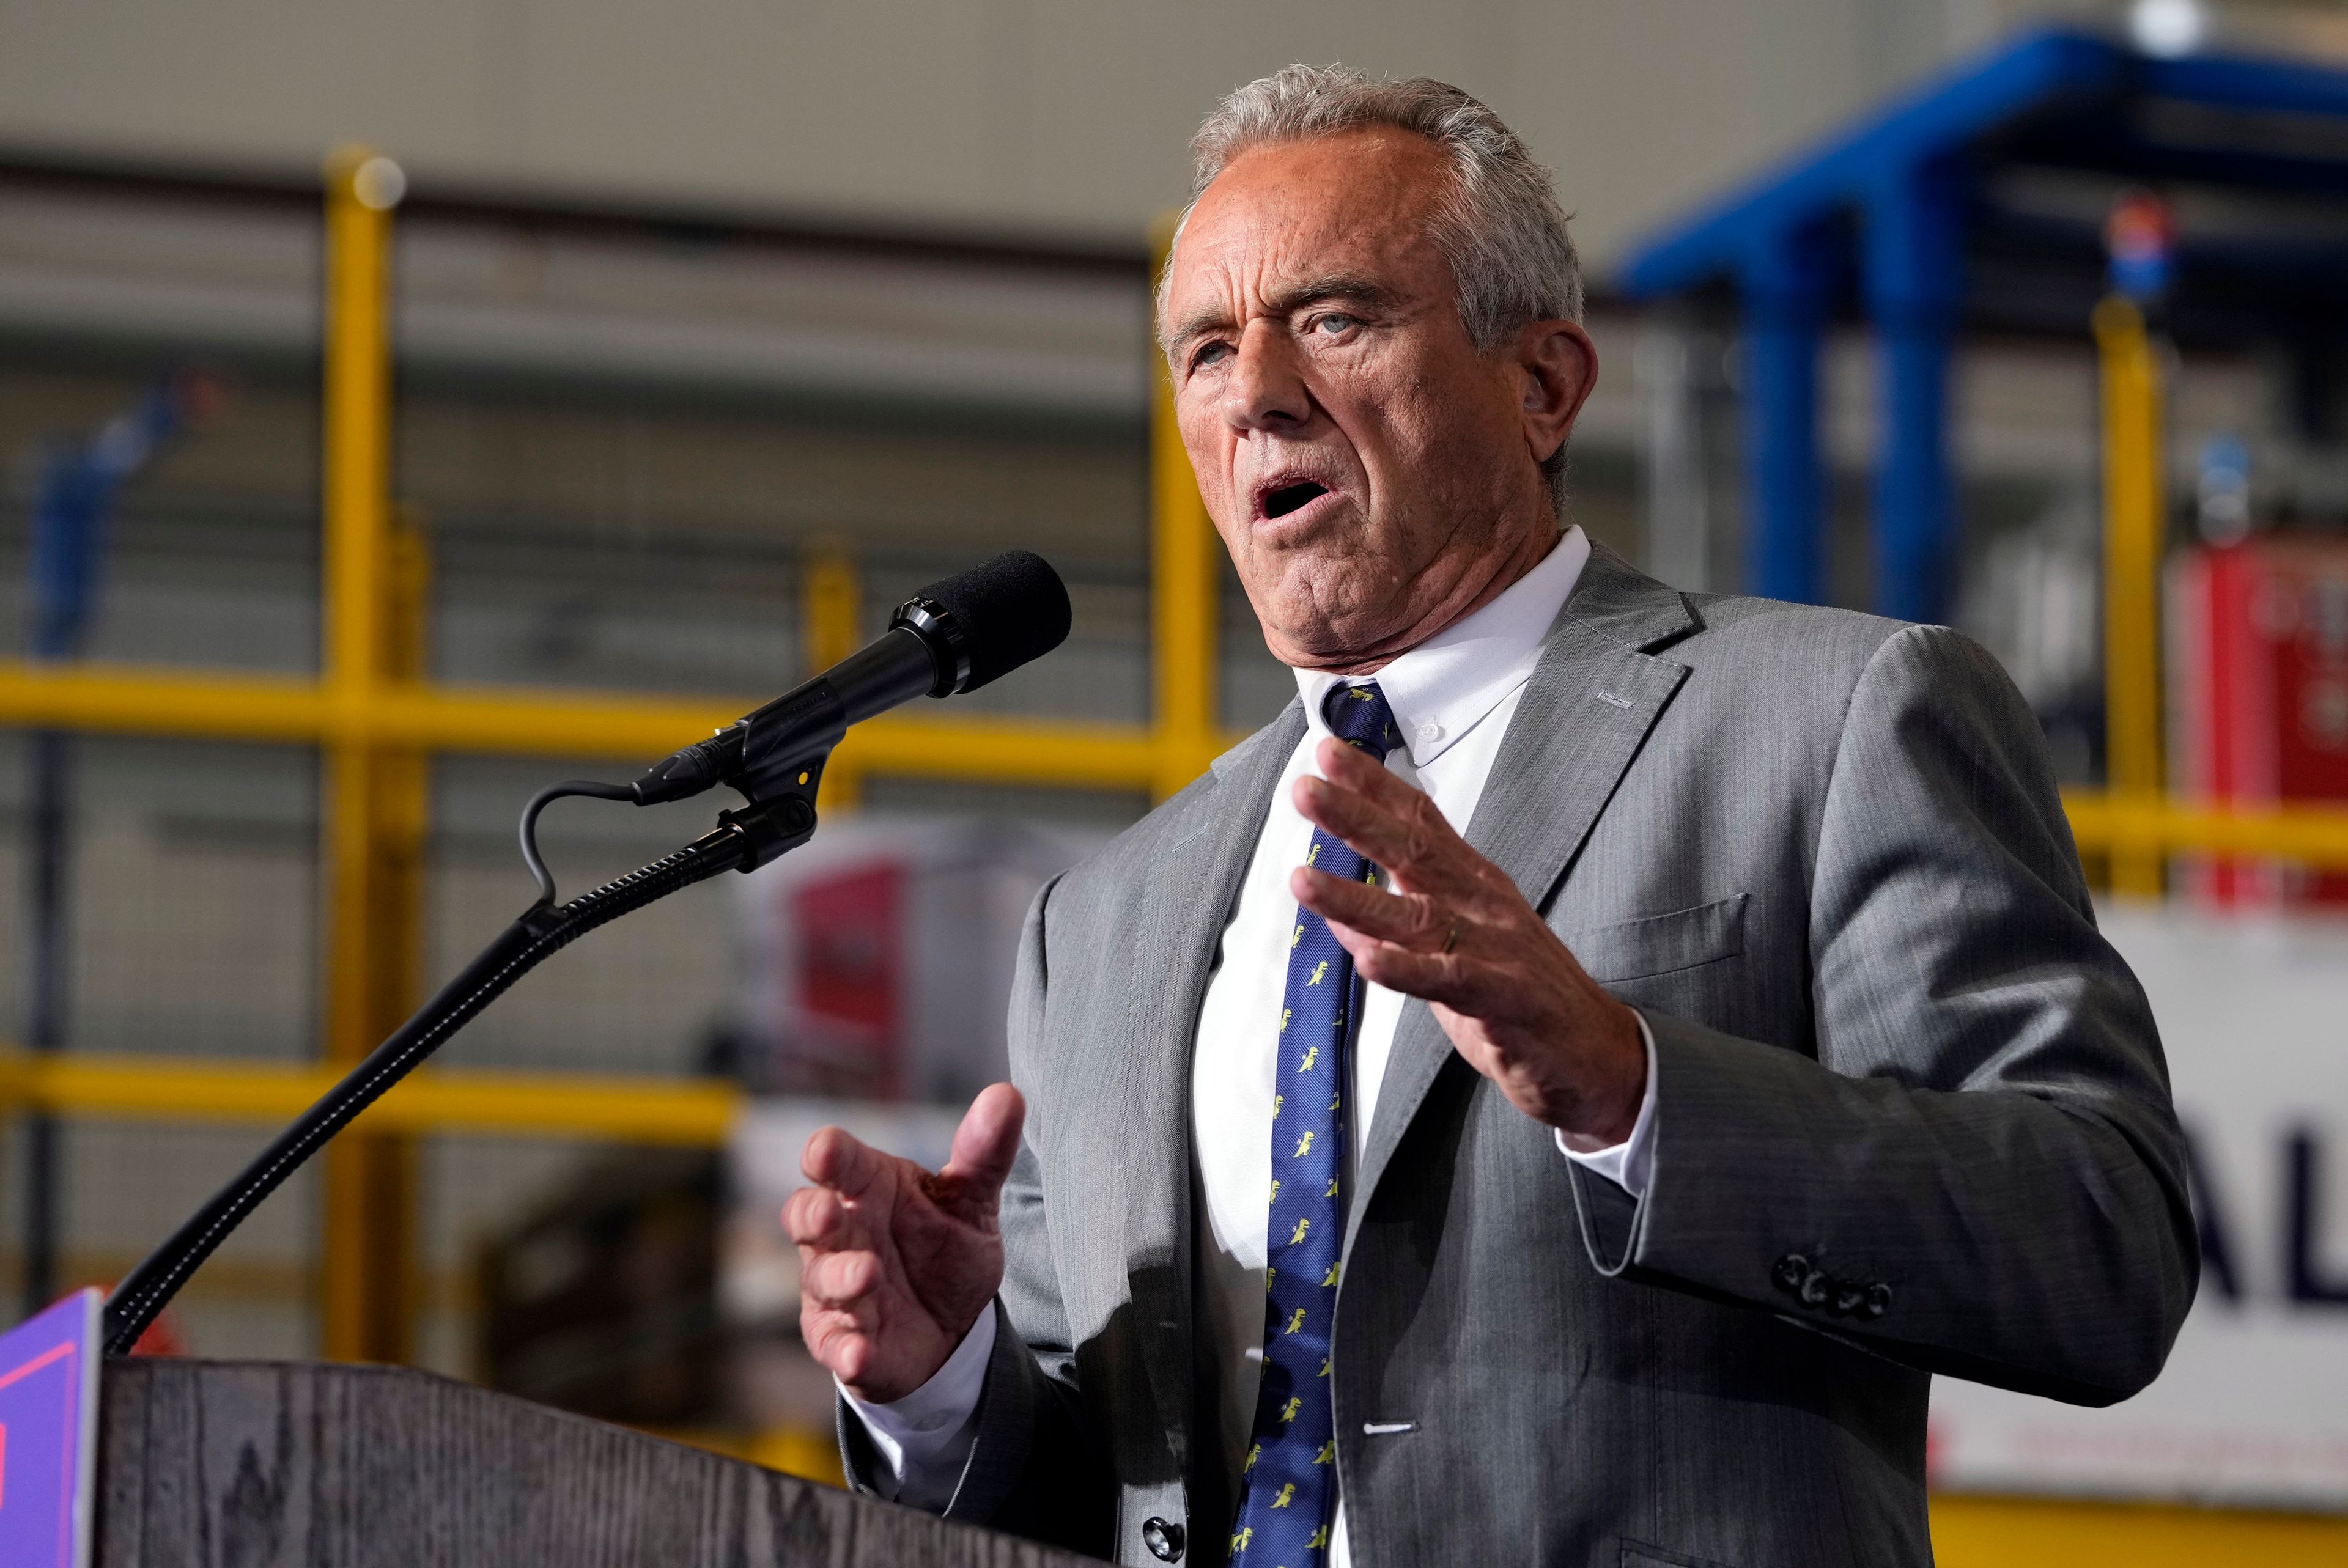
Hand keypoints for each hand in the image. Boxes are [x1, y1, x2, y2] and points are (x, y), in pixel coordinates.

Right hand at [784, 1082, 1023, 1402]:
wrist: (950, 1326)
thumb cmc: (944, 1249)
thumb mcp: (971, 1202)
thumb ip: (984, 1153)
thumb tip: (1008, 1095)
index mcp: (868, 1188)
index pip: (839, 1162)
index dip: (828, 1154)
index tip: (826, 1150)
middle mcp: (841, 1234)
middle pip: (807, 1215)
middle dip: (813, 1213)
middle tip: (831, 1212)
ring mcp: (835, 1288)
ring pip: (822, 1279)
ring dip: (840, 1277)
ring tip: (868, 1275)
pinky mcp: (841, 1340)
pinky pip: (834, 1344)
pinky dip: (845, 1348)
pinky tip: (860, 1352)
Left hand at [1292, 737, 1644, 1145]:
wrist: (1595, 1052)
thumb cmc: (1522, 995)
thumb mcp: (1454, 949)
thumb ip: (1398, 926)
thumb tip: (1338, 914)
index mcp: (1472, 883)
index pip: (1419, 821)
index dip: (1374, 785)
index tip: (1329, 752)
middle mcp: (1481, 904)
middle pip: (1413, 851)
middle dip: (1355, 818)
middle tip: (1307, 789)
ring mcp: (1493, 947)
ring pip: (1415, 915)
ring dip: (1355, 897)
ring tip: (1304, 879)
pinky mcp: (1501, 996)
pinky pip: (1446, 979)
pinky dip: (1405, 969)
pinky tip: (1368, 960)